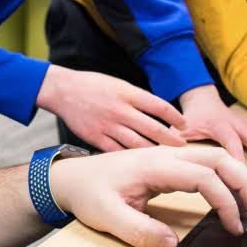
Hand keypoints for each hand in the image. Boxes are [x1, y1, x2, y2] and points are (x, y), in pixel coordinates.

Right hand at [37, 65, 186, 151]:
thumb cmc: (92, 85)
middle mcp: (120, 110)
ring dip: (154, 151)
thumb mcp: (118, 85)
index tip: (184, 125)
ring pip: (138, 144)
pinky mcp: (96, 138)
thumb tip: (158, 112)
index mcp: (127, 93)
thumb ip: (137, 98)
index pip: (159, 106)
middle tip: (182, 146)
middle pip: (153, 128)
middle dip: (171, 140)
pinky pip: (118, 151)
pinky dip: (130, 157)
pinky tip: (139, 162)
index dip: (175, 117)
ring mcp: (108, 125)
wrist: (62, 90)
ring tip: (165, 156)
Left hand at [51, 146, 246, 246]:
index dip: (224, 199)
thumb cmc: (88, 192)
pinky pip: (205, 163)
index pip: (202, 175)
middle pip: (217, 159)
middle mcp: (165, 155)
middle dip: (244, 181)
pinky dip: (227, 174)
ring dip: (240, 175)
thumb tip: (170, 244)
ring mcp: (168, 156)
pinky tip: (239, 189)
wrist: (70, 177)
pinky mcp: (168, 164)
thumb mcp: (106, 216)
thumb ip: (137, 230)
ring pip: (215, 158)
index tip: (233, 225)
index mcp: (153, 164)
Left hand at [177, 85, 246, 173]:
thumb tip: (168, 154)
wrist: (199, 97)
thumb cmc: (190, 117)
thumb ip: (173, 140)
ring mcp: (245, 124)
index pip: (229, 141)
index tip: (244, 174)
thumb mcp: (179, 128)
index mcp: (216, 125)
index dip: (237, 156)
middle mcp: (234, 123)